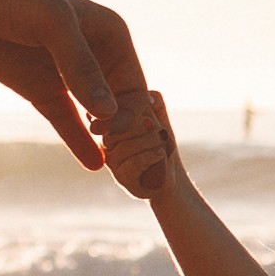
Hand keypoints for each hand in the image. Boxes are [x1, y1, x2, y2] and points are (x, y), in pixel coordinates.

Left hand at [0, 0, 155, 177]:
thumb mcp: (53, 24)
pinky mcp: (40, 89)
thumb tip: (108, 112)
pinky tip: (93, 165)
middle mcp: (96, 59)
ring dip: (106, 143)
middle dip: (125, 137)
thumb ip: (80, 66)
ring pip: (96, 118)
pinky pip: (66, 122)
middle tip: (127, 168)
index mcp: (111, 38)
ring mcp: (67, 76)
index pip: (135, 90)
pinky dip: (79, 143)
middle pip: (120, 108)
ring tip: (117, 174)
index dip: (133, 119)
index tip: (118, 140)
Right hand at [96, 81, 182, 201]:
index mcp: (110, 123)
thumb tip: (147, 97)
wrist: (169, 173)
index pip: (111, 112)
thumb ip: (153, 101)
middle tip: (159, 130)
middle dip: (142, 126)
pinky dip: (150, 156)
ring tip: (162, 143)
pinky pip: (133, 164)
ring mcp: (111, 160)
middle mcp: (105, 141)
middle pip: (115, 128)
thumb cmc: (161, 142)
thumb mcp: (159, 115)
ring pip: (125, 147)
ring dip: (150, 142)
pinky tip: (160, 153)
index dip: (130, 112)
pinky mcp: (122, 178)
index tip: (149, 116)